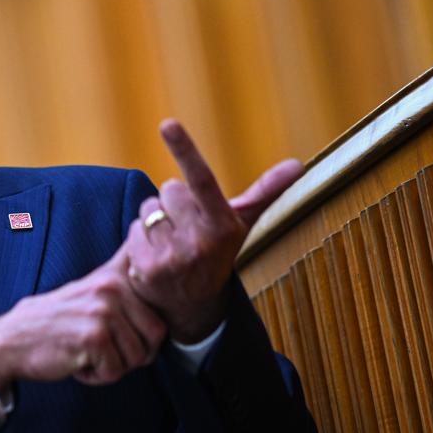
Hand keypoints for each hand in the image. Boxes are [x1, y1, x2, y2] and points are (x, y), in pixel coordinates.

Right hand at [0, 248, 166, 389]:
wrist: (11, 341)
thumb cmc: (55, 321)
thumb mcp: (90, 286)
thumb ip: (121, 269)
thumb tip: (146, 231)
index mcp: (114, 275)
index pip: (160, 301)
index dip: (148, 326)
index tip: (123, 325)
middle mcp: (112, 287)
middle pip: (156, 336)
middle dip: (132, 352)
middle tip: (100, 347)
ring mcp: (103, 311)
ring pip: (138, 357)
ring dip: (113, 366)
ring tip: (86, 352)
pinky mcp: (94, 336)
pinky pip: (115, 371)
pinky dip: (96, 376)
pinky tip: (76, 361)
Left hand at [124, 119, 302, 341]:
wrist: (194, 308)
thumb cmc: (218, 253)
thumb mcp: (242, 224)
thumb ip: (265, 192)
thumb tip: (299, 164)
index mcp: (224, 225)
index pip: (202, 180)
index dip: (185, 149)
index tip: (168, 124)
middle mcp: (199, 242)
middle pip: (169, 189)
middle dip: (174, 201)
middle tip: (186, 224)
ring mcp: (171, 257)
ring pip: (148, 208)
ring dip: (155, 219)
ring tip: (172, 241)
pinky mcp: (146, 269)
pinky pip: (134, 229)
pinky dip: (141, 238)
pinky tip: (156, 255)